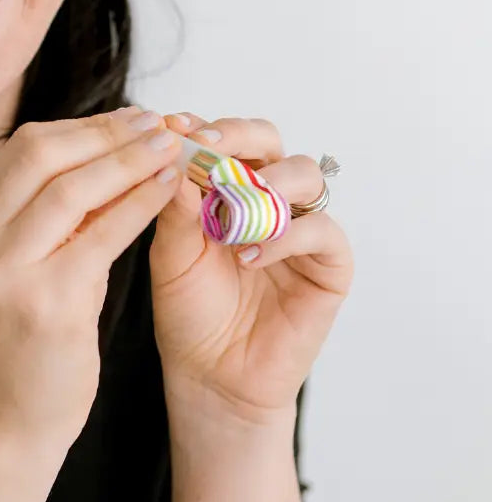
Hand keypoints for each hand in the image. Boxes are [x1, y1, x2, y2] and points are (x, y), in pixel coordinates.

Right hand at [0, 108, 183, 449]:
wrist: (15, 412)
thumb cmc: (36, 329)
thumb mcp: (36, 254)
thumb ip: (62, 204)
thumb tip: (120, 141)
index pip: (26, 146)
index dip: (85, 125)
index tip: (133, 117)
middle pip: (41, 155)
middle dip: (106, 133)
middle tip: (158, 124)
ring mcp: (4, 270)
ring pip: (68, 188)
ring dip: (128, 161)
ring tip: (172, 148)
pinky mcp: (43, 303)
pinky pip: (99, 236)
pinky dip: (138, 204)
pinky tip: (167, 190)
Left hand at [149, 113, 353, 422]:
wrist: (210, 375)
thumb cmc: (189, 309)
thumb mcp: (171, 253)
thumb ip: (176, 207)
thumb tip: (175, 155)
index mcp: (227, 186)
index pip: (224, 137)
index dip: (203, 127)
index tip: (173, 126)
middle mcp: (267, 196)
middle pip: (269, 140)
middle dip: (239, 137)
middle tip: (209, 147)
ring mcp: (301, 227)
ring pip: (303, 175)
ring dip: (266, 183)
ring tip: (230, 214)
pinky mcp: (329, 266)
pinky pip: (321, 232)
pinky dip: (285, 236)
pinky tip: (249, 256)